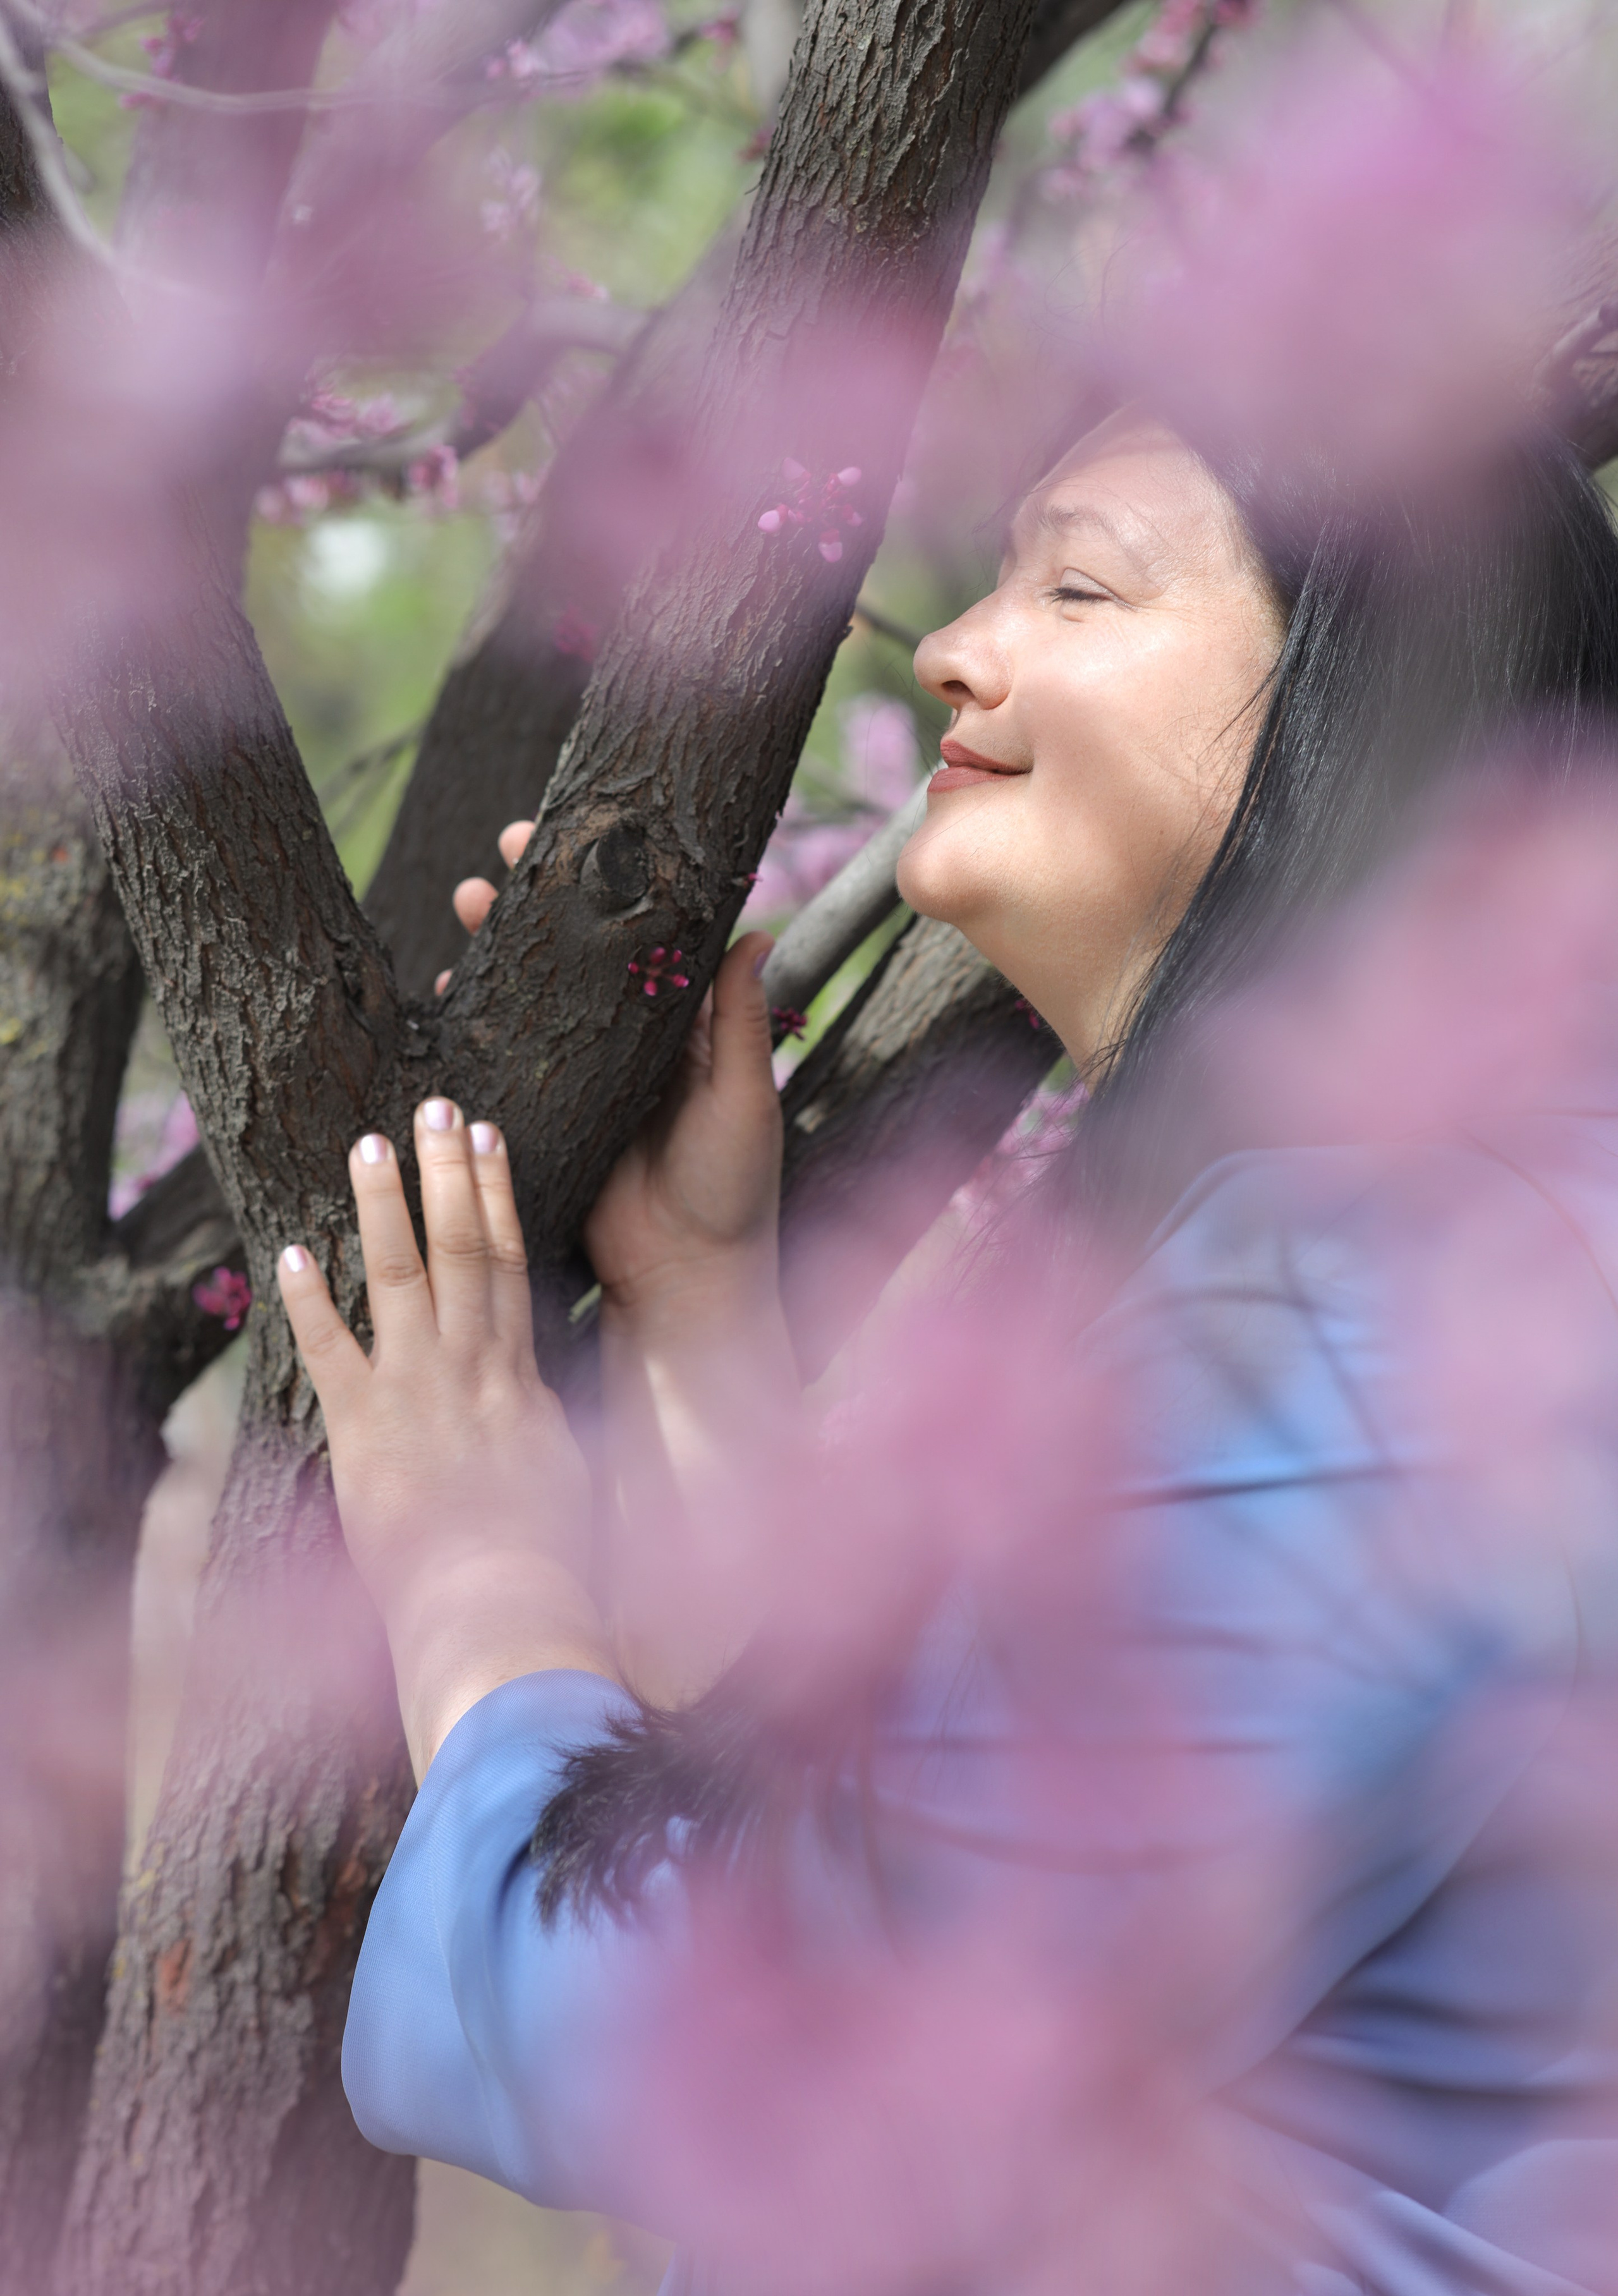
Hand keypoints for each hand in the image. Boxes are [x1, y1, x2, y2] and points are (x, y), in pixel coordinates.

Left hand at [277, 1099, 612, 1774]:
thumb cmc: (548, 1563)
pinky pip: (331, 1352)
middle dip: (447, 1172)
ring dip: (384, 1206)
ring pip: (402, 1277)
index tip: (486, 1137)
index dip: (494, 1194)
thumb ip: (546, 1430)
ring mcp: (417, 1392)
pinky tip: (291, 1249)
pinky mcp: (364, 1431)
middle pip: (461, 1248)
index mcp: (519, 1378)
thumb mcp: (564, 1479)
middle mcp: (471, 1368)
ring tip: (367, 1143)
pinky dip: (309, 1301)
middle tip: (435, 1104)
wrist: (507, 1609)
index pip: (508, 1262)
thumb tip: (544, 1407)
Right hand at [446, 817, 783, 1315]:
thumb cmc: (733, 1191)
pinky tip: (445, 990)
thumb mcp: (745, 1098)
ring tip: (461, 905)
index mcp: (682, 1031)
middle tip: (496, 859)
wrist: (685, 1281)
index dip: (608, 891)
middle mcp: (628, 1047)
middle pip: (575, 958)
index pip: (641, 942)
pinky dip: (473, 1024)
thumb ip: (743, 1020)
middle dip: (533, 906)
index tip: (575, 839)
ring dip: (494, 951)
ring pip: (532, 999)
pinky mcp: (544, 1117)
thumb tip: (758, 930)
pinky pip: (504, 1060)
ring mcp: (581, 1079)